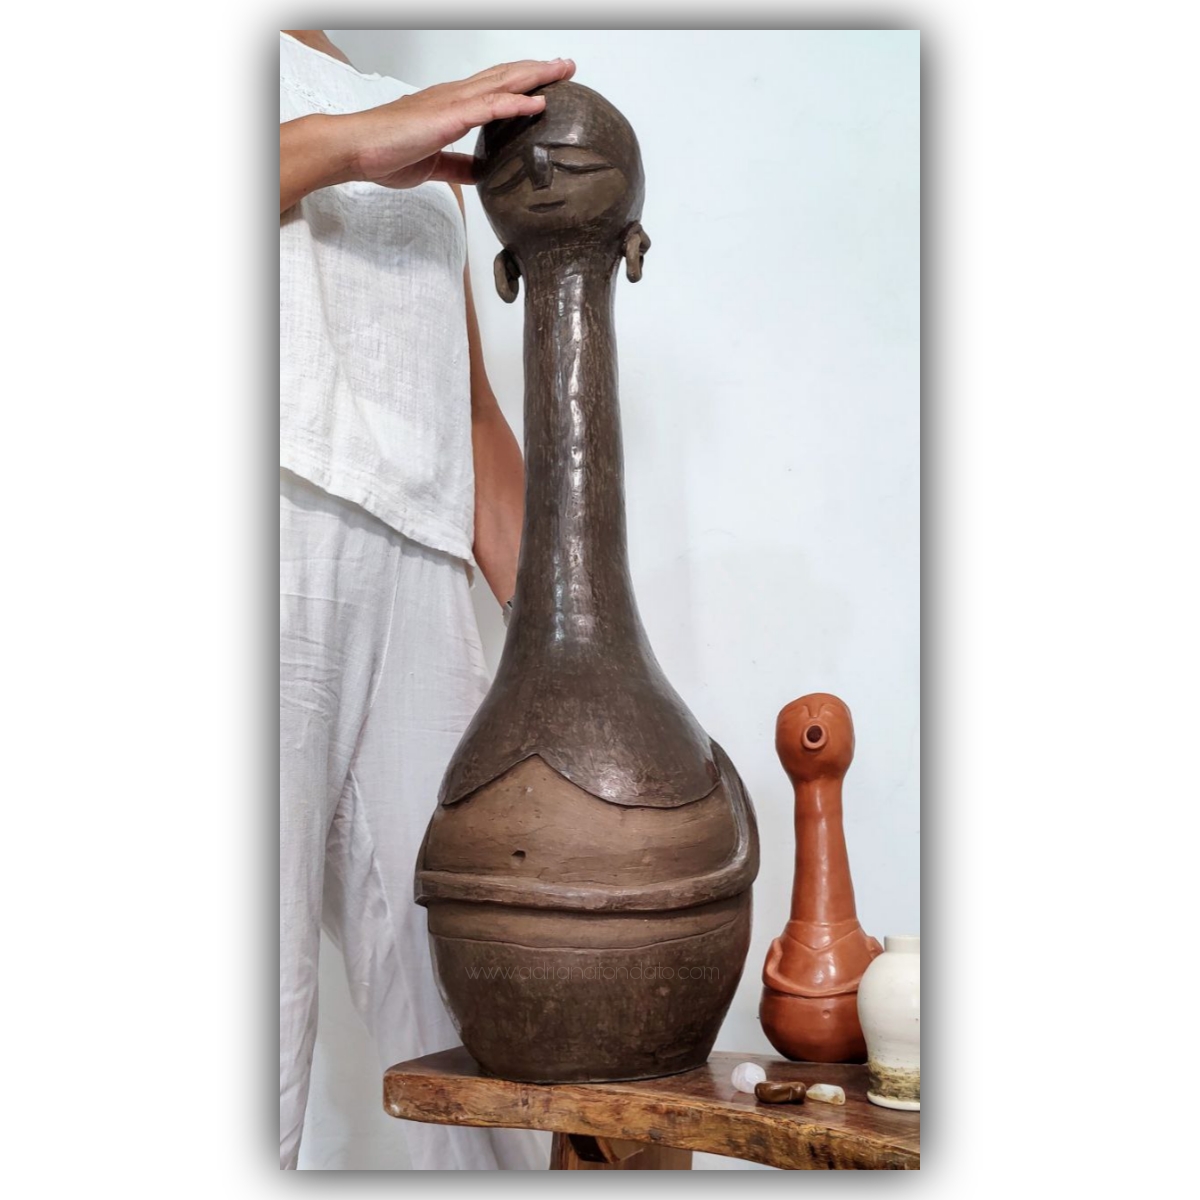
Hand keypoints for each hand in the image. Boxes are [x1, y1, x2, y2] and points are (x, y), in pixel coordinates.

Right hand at [346, 58, 575, 189]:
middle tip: (565, 66)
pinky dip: (517, 103)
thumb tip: (481, 174)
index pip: (493, 88)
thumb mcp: (433, 164)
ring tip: (562, 71)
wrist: (358, 149)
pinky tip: (539, 104)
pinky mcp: (449, 116)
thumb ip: (458, 166)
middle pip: (505, 77)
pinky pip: (491, 106)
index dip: (521, 83)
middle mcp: (455, 96)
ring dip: (535, 77)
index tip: (545, 83)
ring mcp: (453, 103)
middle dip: (537, 71)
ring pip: (503, 82)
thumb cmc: (386, 153)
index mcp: (450, 106)